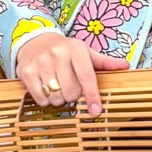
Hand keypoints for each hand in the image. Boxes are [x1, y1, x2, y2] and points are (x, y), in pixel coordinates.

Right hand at [15, 31, 129, 113]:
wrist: (35, 40)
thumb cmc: (65, 50)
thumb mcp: (85, 52)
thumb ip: (104, 62)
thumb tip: (125, 66)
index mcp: (76, 49)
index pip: (86, 77)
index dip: (92, 96)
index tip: (95, 111)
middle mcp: (57, 54)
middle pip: (71, 92)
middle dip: (73, 95)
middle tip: (70, 87)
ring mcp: (40, 63)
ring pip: (55, 97)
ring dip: (59, 98)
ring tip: (58, 86)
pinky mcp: (25, 72)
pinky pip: (40, 98)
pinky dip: (45, 100)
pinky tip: (46, 89)